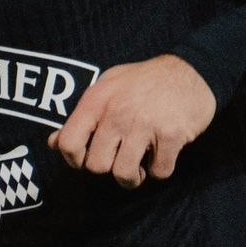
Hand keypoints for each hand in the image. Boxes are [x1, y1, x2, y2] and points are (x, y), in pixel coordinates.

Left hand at [52, 55, 215, 186]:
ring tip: (139, 166)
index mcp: (97, 100)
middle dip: (108, 168)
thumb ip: (81, 116)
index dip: (74, 160)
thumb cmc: (144, 81)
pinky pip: (159, 171)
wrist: (192, 69)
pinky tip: (162, 155)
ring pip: (125, 174)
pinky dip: (160, 169)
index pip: (68, 143)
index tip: (87, 158)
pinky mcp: (172, 135)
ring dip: (133, 177)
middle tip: (120, 159)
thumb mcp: (107, 87)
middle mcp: (118, 113)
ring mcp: (145, 124)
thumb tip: (53, 142)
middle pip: (97, 166)